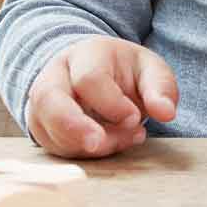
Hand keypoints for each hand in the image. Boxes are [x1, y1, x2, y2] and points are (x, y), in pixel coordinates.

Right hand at [26, 37, 178, 157]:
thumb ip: (161, 88)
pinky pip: (52, 145)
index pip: (89, 79)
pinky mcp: (40, 125)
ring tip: (121, 141)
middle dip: (74, 127)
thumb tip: (166, 113)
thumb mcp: (151, 70)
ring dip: (83, 144)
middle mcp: (55, 74)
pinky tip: (107, 146)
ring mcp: (42, 102)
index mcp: (86, 54)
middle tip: (98, 144)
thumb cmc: (126, 71)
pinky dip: (79, 152)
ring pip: (47, 127)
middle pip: (49, 99)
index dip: (111, 104)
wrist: (98, 74)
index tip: (134, 118)